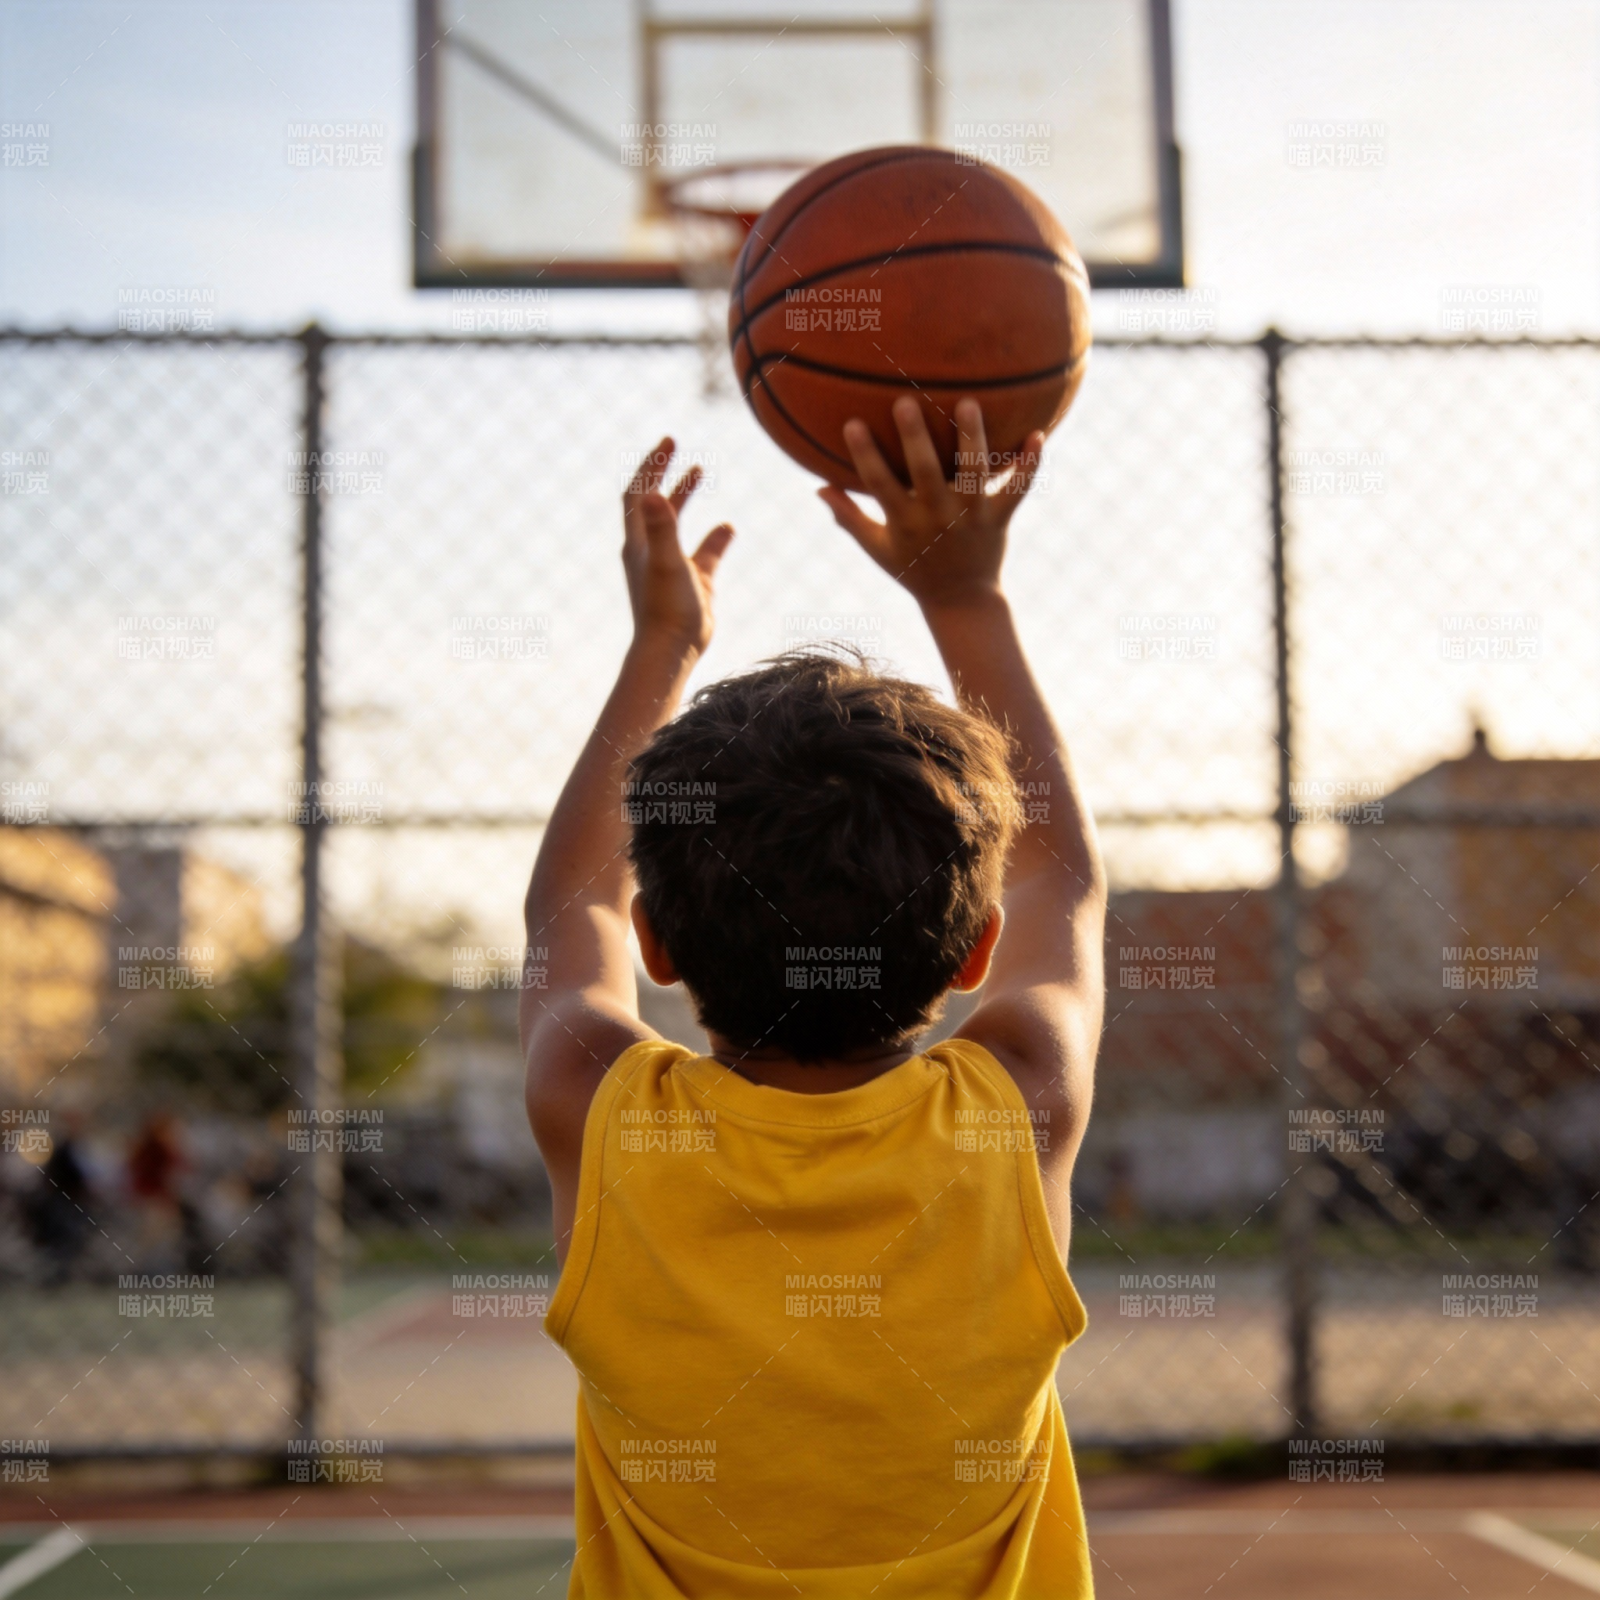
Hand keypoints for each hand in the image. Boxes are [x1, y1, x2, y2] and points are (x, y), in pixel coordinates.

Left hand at [622, 437, 733, 653]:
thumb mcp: (666, 562)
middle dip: (663, 471)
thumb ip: (662, 526)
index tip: (668, 441)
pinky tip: (728, 527)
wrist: (672, 651)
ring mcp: (670, 565)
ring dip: (684, 494)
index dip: (650, 464)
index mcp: (639, 541)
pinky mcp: (691, 583)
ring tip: (700, 470)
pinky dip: (713, 535)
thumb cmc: (666, 609)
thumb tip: (653, 492)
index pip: (638, 492)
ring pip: (674, 522)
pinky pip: (702, 552)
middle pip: (652, 500)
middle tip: (676, 446)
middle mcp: (650, 549)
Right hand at [818, 397, 1042, 611]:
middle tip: (904, 400)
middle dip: (915, 438)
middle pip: (925, 473)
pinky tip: (1039, 435)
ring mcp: (971, 516)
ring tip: (969, 402)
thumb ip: (849, 518)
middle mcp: (938, 516)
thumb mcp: (877, 549)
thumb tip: (818, 488)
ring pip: (974, 473)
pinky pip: (1018, 490)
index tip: (851, 423)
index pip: (879, 485)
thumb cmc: (914, 569)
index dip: (864, 455)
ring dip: (972, 439)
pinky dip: (1031, 466)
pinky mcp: (999, 518)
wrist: (961, 600)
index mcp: (905, 522)